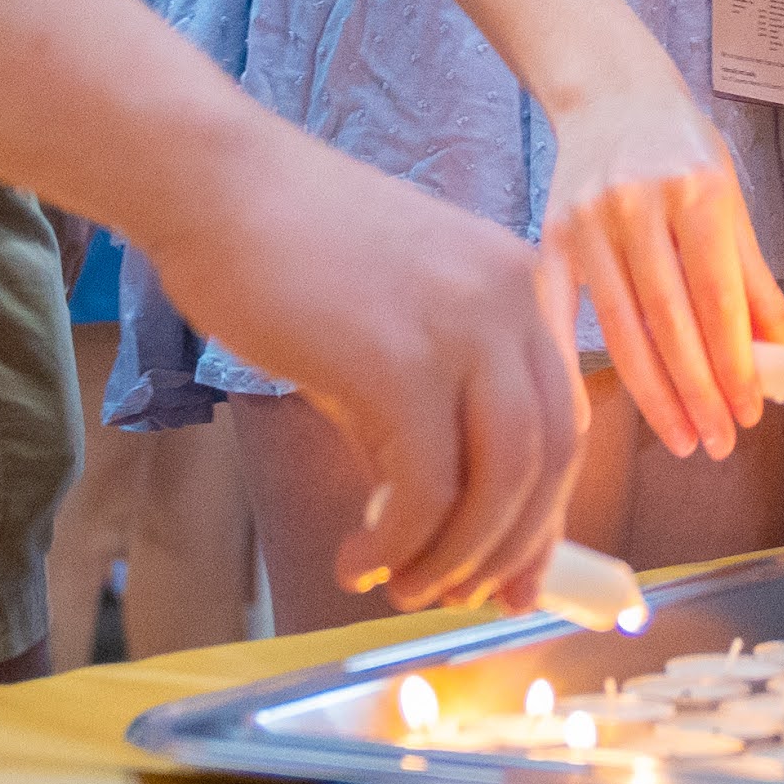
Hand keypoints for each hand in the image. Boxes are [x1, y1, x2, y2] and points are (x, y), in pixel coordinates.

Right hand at [188, 159, 584, 617]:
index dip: (546, 514)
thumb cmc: (290, 252)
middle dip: (510, 548)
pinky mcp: (400, 362)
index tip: (515, 577)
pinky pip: (425, 489)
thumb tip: (452, 527)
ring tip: (400, 586)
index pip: (566, 419)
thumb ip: (435, 410)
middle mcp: (515, 299)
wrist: (218, 185)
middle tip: (460, 599)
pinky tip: (356, 558)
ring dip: (456, 559)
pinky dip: (398, 544)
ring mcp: (465, 328)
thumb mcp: (396, 327)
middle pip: (552, 459)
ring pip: (503, 484)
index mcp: (523, 283)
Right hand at [541, 60, 783, 461]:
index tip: (750, 411)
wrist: (610, 92)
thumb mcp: (732, 198)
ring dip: (655, 393)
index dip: (736, 363)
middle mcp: (640, 205)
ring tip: (682, 436)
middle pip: (672, 322)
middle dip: (699, 392)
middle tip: (717, 442)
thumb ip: (753, 280)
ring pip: (624, 327)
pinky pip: (560, 315)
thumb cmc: (681, 147)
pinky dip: (571, 367)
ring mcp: (589, 223)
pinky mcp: (551, 237)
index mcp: (698, 192)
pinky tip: (586, 418)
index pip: (720, 299)